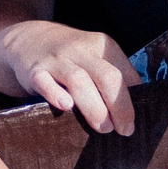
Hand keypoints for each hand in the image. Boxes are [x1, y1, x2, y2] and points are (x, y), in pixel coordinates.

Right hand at [0, 19, 137, 135]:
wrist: (29, 38)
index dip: (132, 100)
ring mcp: (57, 59)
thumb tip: (138, 105)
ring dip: (94, 108)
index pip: (124, 73)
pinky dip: (55, 94)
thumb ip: (115, 74)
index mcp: (102, 45)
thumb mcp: (95, 55)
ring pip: (79, 81)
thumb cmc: (71, 55)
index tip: (134, 121)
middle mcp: (81, 49)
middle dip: (119, 106)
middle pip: (107, 77)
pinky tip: (66, 107)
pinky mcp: (34, 70)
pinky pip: (44, 82)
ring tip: (103, 128)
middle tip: (124, 130)